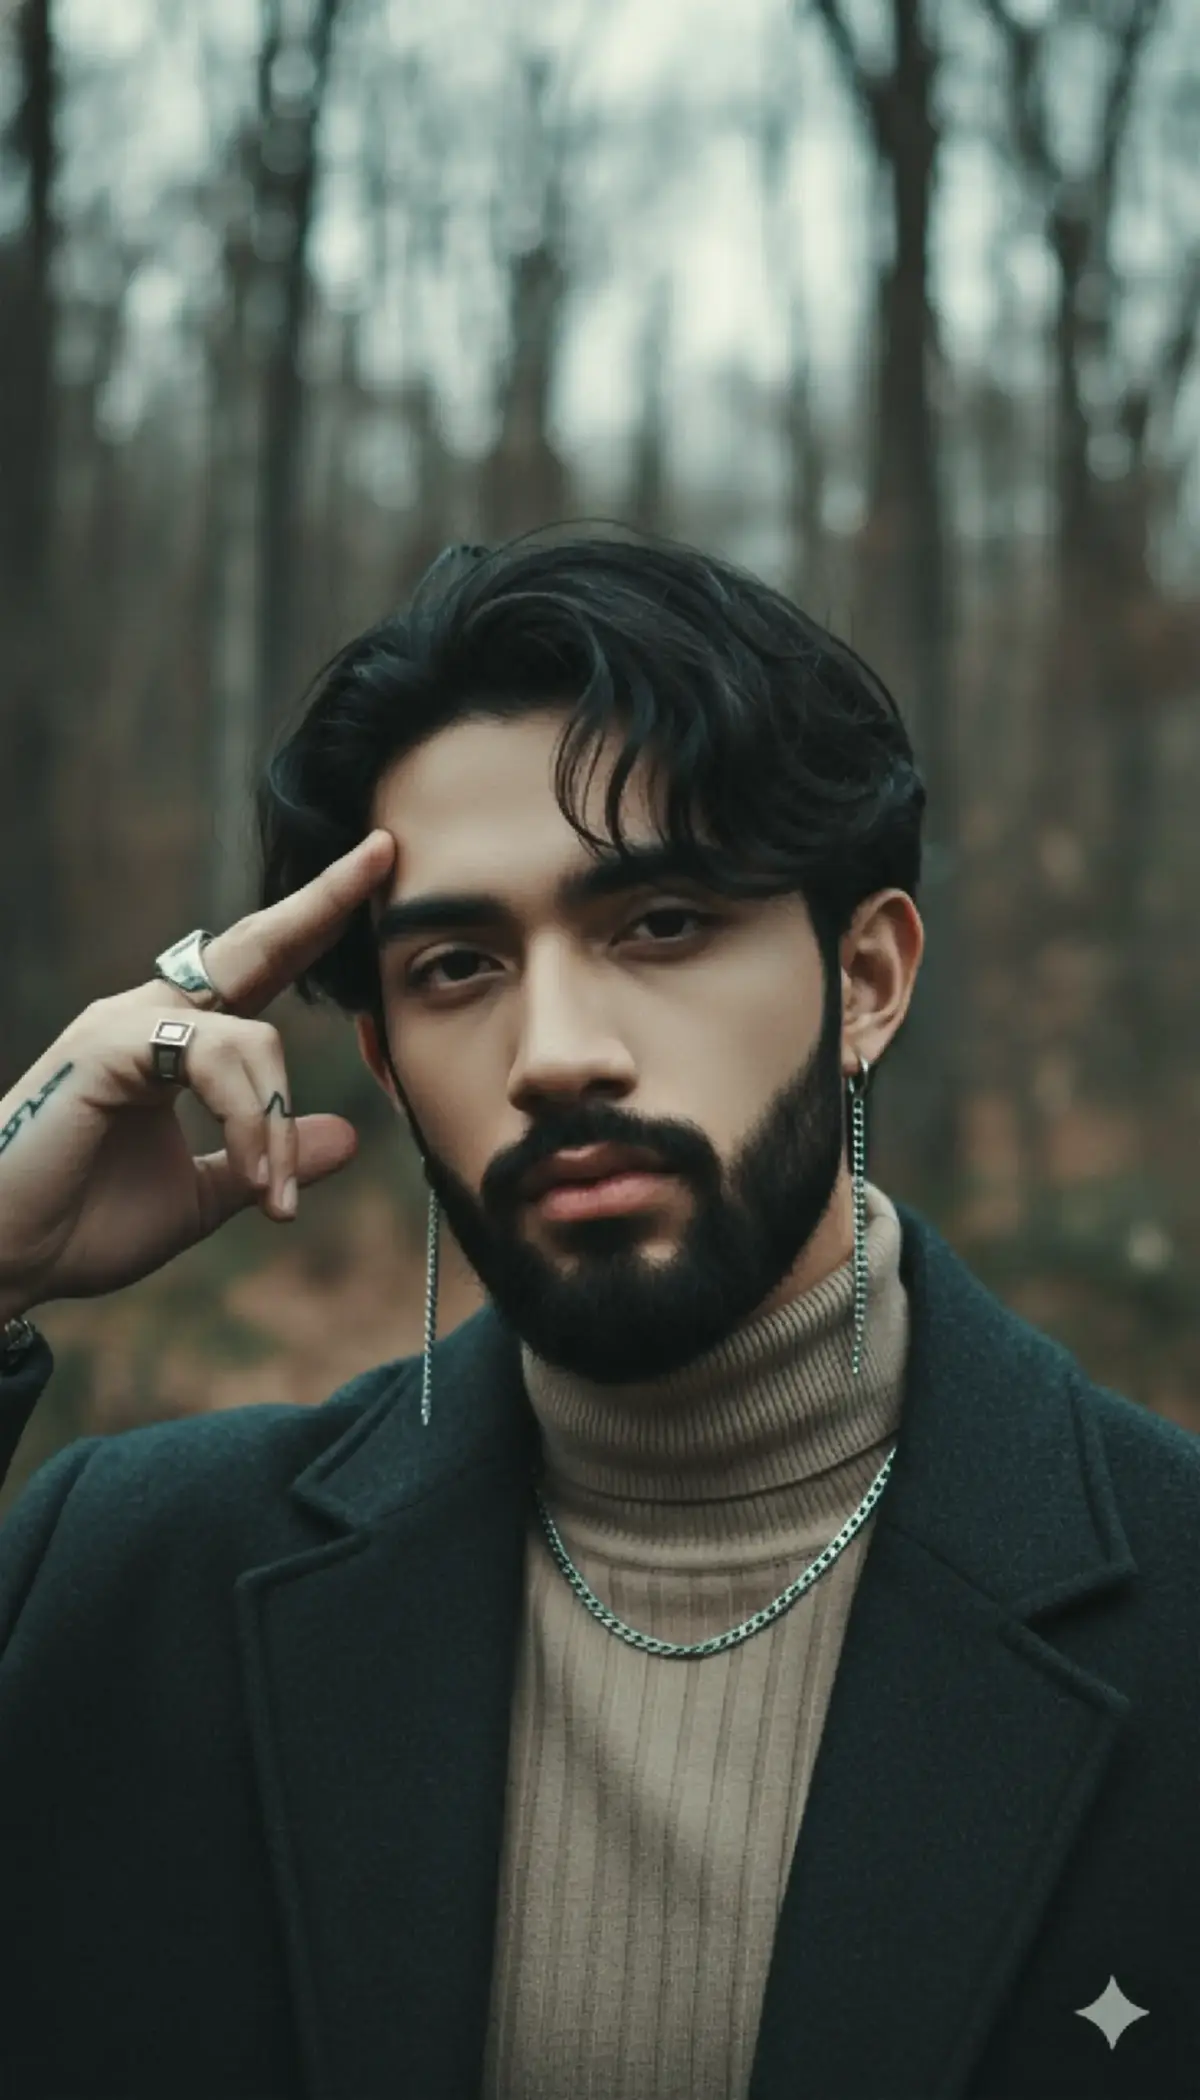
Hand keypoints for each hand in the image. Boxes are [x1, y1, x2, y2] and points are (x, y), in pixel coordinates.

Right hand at [0, 830, 395, 1319]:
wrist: (6, 1260)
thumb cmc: (80, 1224)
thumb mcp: (202, 1194)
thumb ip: (265, 1156)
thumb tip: (347, 1136)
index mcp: (173, 1038)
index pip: (260, 970)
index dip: (314, 924)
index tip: (374, 873)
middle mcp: (149, 1014)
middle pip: (256, 946)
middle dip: (322, 902)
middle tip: (383, 849)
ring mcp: (124, 1023)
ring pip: (253, 1037)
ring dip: (276, 1126)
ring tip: (273, 1199)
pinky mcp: (107, 1046)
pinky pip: (213, 1060)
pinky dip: (247, 1122)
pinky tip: (253, 1179)